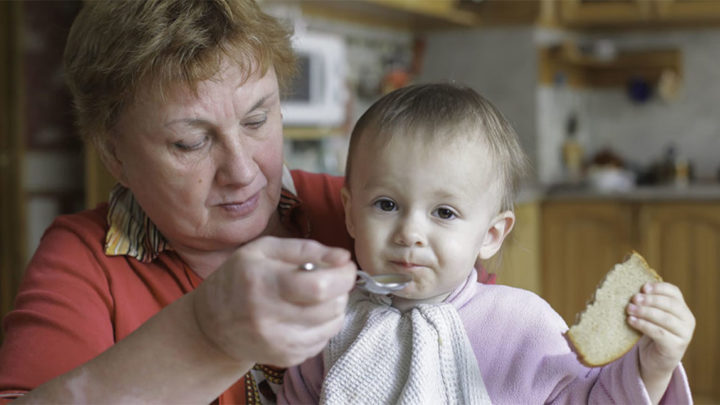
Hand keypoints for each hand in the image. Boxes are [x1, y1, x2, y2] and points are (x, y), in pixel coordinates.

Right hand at [192, 236, 356, 366]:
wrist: (211, 325)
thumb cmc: (239, 278)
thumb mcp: (263, 250)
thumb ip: (305, 249)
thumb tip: (342, 257)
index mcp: (262, 282)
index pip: (318, 286)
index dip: (342, 275)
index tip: (344, 265)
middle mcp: (268, 317)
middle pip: (330, 307)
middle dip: (342, 289)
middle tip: (332, 279)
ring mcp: (277, 342)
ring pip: (331, 325)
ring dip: (335, 307)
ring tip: (319, 296)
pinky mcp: (285, 359)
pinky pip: (322, 341)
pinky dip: (323, 325)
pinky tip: (307, 314)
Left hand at [627, 282, 694, 399]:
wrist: (655, 361)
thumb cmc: (650, 333)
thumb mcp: (652, 317)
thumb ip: (647, 304)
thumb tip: (629, 289)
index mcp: (682, 309)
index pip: (674, 292)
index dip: (659, 288)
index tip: (643, 287)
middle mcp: (688, 320)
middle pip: (670, 304)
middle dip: (650, 300)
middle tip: (633, 298)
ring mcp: (684, 335)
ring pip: (665, 318)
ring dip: (645, 312)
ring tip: (629, 309)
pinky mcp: (675, 347)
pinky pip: (659, 333)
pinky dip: (644, 325)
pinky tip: (631, 321)